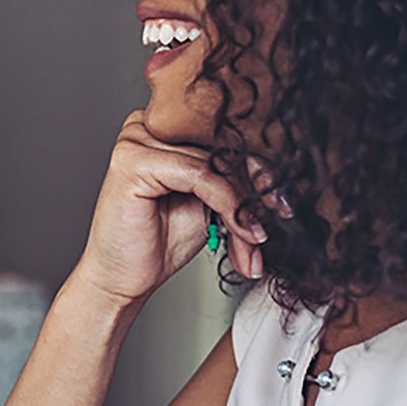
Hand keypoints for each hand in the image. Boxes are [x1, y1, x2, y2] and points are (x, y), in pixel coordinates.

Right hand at [74, 110, 265, 307]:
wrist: (122, 279)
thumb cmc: (157, 241)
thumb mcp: (209, 204)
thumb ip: (235, 181)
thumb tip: (283, 179)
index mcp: (163, 128)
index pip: (224, 135)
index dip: (260, 168)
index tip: (284, 204)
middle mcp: (147, 125)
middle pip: (223, 147)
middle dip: (255, 193)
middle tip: (270, 230)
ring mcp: (136, 140)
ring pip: (217, 163)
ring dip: (244, 207)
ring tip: (253, 242)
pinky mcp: (132, 161)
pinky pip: (201, 174)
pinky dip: (228, 204)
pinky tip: (242, 231)